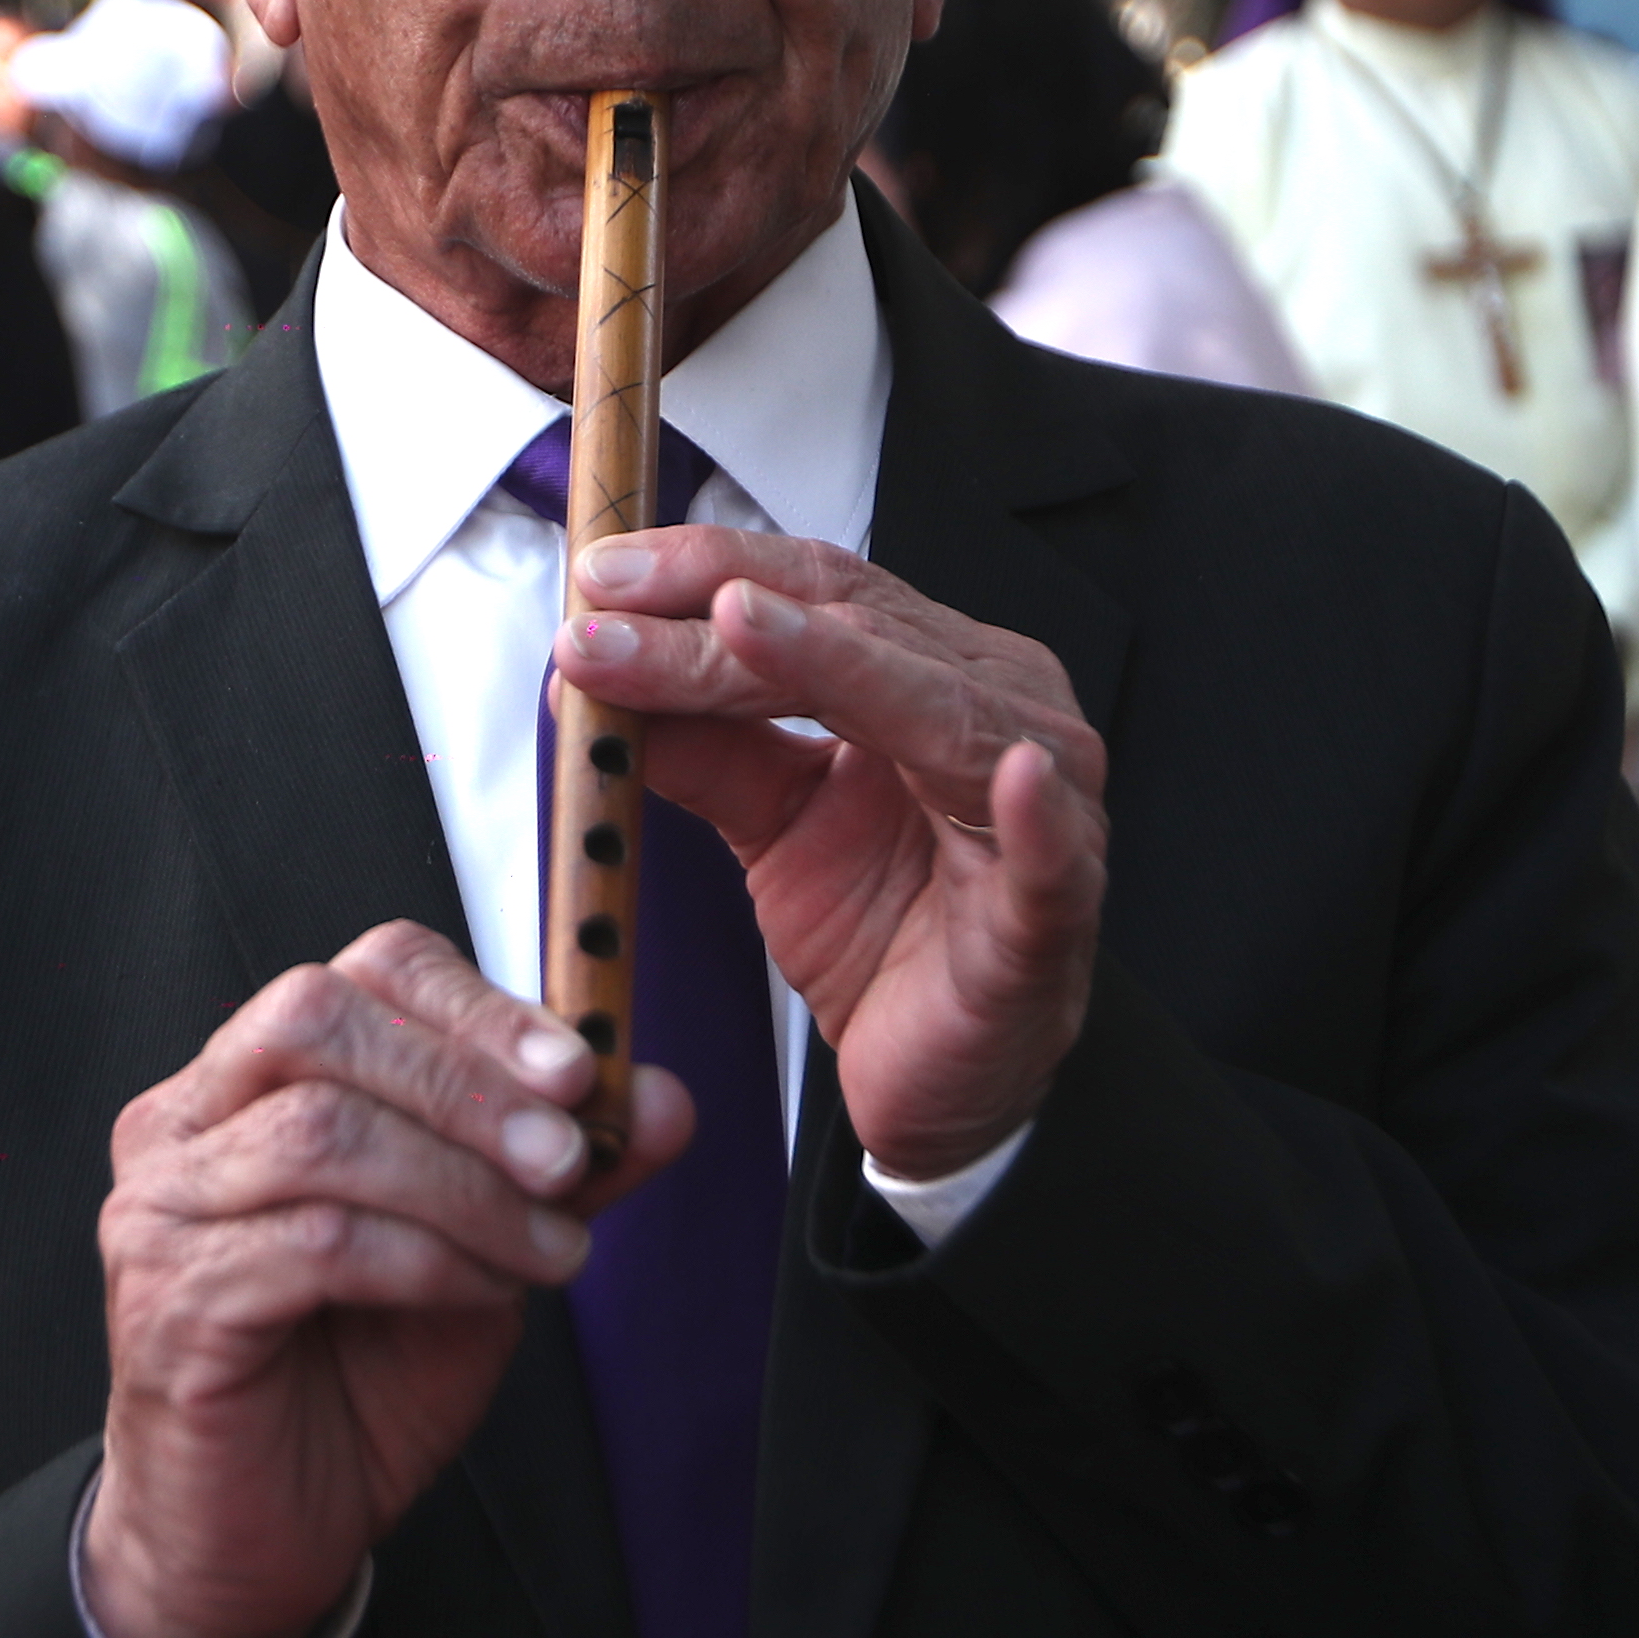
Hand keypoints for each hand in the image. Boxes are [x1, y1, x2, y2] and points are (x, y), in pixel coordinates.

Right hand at [87, 922, 693, 1637]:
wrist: (261, 1539)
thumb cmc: (353, 1386)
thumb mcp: (483, 1255)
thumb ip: (555, 1173)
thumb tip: (660, 1099)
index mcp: (253, 1080)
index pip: (360, 973)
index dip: (477, 1005)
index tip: (580, 1068)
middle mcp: (186, 1122)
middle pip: (318, 1018)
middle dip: (468, 1078)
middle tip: (570, 1156)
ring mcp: (162, 1206)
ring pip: (323, 1129)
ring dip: (465, 1184)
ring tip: (550, 1249)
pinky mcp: (171, 1298)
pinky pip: (314, 1239)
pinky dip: (426, 1258)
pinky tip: (482, 1293)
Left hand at [551, 529, 1108, 1181]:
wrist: (939, 1067)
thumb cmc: (882, 927)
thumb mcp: (768, 824)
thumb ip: (702, 745)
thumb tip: (588, 674)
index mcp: (936, 672)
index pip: (822, 590)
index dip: (708, 570)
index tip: (595, 577)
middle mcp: (1001, 708)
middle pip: (862, 632)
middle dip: (722, 620)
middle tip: (606, 615)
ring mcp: (1043, 804)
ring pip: (941, 714)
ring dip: (829, 665)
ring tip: (734, 627)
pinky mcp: (1050, 911)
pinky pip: (1049, 859)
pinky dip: (1034, 815)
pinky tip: (1013, 778)